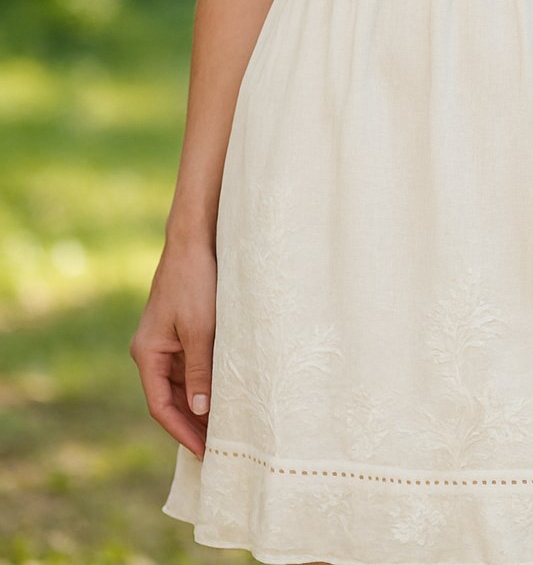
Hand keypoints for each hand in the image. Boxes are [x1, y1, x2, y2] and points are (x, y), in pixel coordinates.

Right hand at [129, 238, 216, 459]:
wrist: (194, 241)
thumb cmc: (195, 282)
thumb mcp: (200, 330)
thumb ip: (199, 371)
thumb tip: (200, 410)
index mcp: (148, 353)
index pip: (161, 405)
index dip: (182, 431)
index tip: (203, 452)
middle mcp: (152, 351)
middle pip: (170, 398)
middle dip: (191, 423)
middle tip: (217, 448)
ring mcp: (166, 342)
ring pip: (181, 384)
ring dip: (199, 405)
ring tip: (223, 428)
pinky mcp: (180, 331)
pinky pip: (189, 367)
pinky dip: (203, 383)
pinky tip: (222, 395)